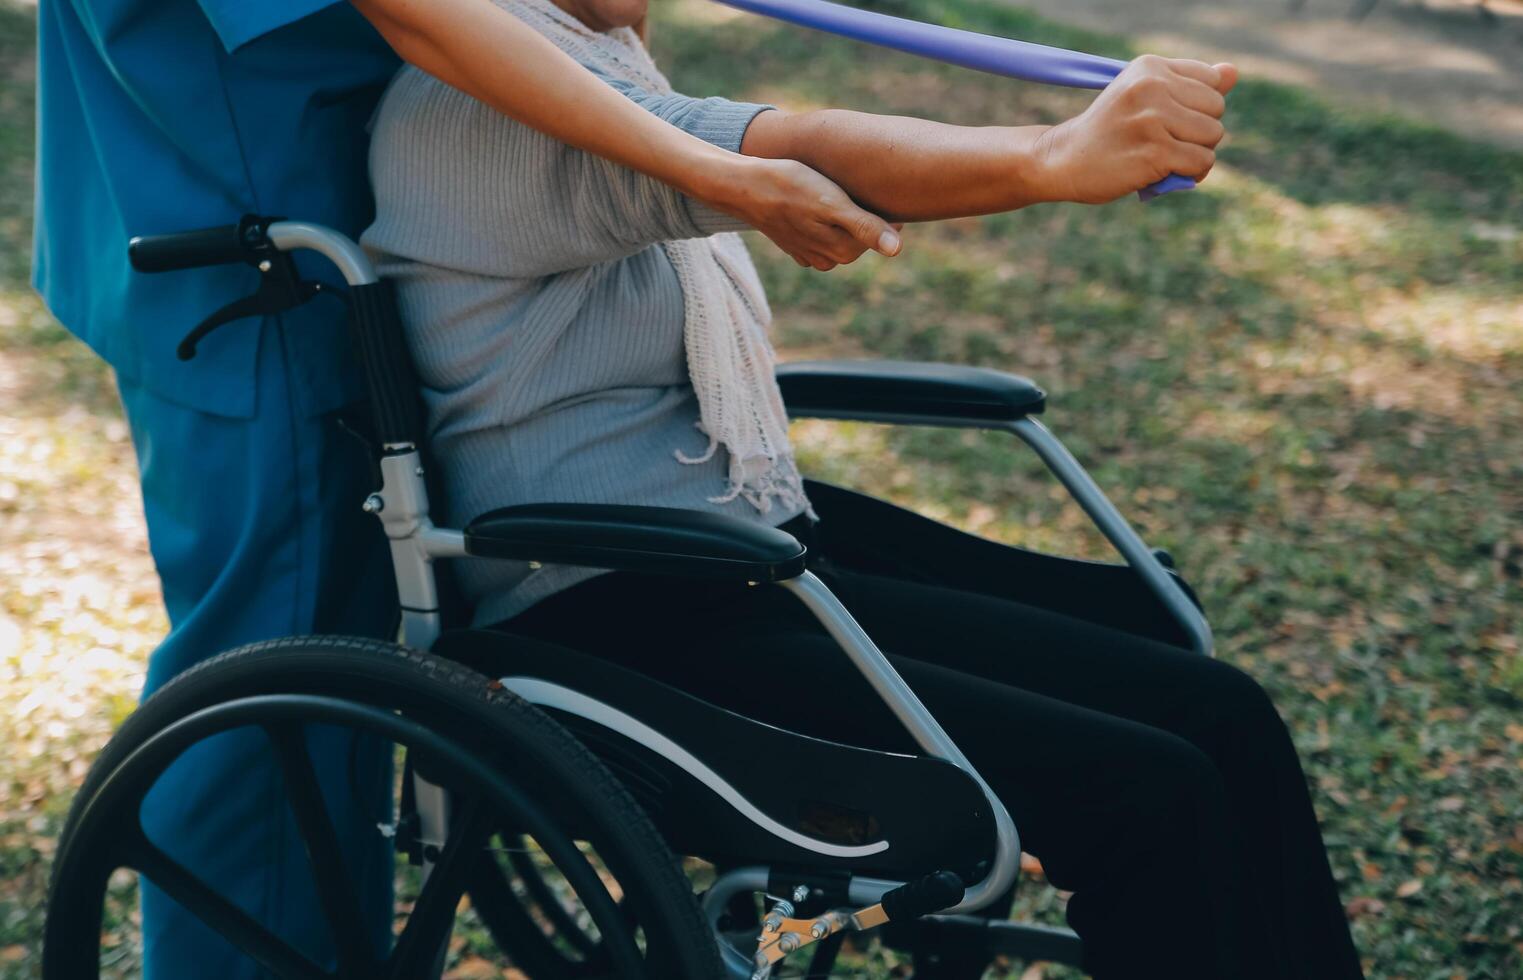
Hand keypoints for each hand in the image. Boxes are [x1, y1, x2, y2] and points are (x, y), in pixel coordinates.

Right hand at [694, 154, 902, 270]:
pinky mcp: (797, 244)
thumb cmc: (790, 187)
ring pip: (842, 233)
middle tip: (862, 181)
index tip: (886, 184)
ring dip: (845, 214)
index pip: (882, 232)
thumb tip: (896, 250)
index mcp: (841, 251)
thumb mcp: (831, 203)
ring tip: (840, 188)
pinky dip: (825, 218)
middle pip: (862, 235)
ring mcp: (811, 253)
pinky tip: (819, 199)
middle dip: (865, 212)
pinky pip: (822, 232)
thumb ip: (865, 226)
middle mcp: (827, 259)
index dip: (886, 208)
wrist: (744, 187)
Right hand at [1034, 55, 1238, 204]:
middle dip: (1199, 131)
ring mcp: (1153, 119)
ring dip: (1196, 153)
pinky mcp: (1155, 151)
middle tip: (1166, 142)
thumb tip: (1233, 71)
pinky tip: (1166, 174)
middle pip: (1216, 109)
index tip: (1169, 119)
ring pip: (1213, 136)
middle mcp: (1152, 86)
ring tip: (1167, 158)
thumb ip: (1188, 83)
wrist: (1062, 158)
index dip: (1198, 106)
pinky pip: (1201, 162)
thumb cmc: (1107, 130)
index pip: (1212, 81)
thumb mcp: (1142, 96)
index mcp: (1149, 67)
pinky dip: (1191, 173)